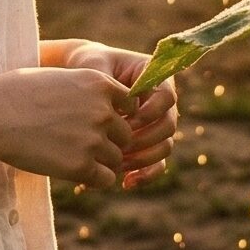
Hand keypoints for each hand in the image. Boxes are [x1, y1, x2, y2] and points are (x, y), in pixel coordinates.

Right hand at [0, 65, 139, 189]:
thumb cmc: (16, 94)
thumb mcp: (59, 78)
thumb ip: (87, 91)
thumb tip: (105, 107)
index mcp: (98, 83)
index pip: (129, 105)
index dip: (114, 116)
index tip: (95, 122)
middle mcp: (102, 110)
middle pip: (126, 135)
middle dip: (109, 141)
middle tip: (80, 144)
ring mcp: (93, 139)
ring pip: (117, 158)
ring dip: (100, 161)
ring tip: (71, 157)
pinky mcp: (81, 166)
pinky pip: (105, 179)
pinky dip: (93, 179)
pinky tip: (73, 172)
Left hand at [59, 41, 177, 187]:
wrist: (80, 83)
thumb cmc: (88, 66)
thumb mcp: (94, 67)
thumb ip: (108, 82)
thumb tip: (125, 106)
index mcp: (155, 78)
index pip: (167, 97)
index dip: (151, 111)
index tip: (128, 119)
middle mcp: (162, 103)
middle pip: (169, 126)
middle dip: (145, 139)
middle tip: (119, 146)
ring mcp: (157, 125)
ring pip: (164, 147)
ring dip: (144, 159)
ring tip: (117, 165)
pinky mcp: (148, 144)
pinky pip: (156, 164)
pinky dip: (145, 175)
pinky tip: (126, 182)